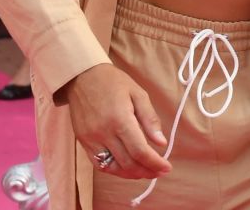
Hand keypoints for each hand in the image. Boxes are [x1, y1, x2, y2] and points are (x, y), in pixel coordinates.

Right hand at [64, 64, 169, 180]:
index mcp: (120, 119)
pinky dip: (115, 170)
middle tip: (159, 171)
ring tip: (145, 171)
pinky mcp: (83, 141)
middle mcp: (104, 132)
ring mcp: (91, 139)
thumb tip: (161, 143)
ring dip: (132, 174)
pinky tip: (126, 168)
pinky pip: (99, 164)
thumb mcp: (138, 93)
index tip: (167, 167)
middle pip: (128, 163)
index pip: (140, 151)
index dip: (155, 163)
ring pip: (114, 168)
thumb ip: (150, 119)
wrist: (82, 76)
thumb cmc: (112, 82)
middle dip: (147, 171)